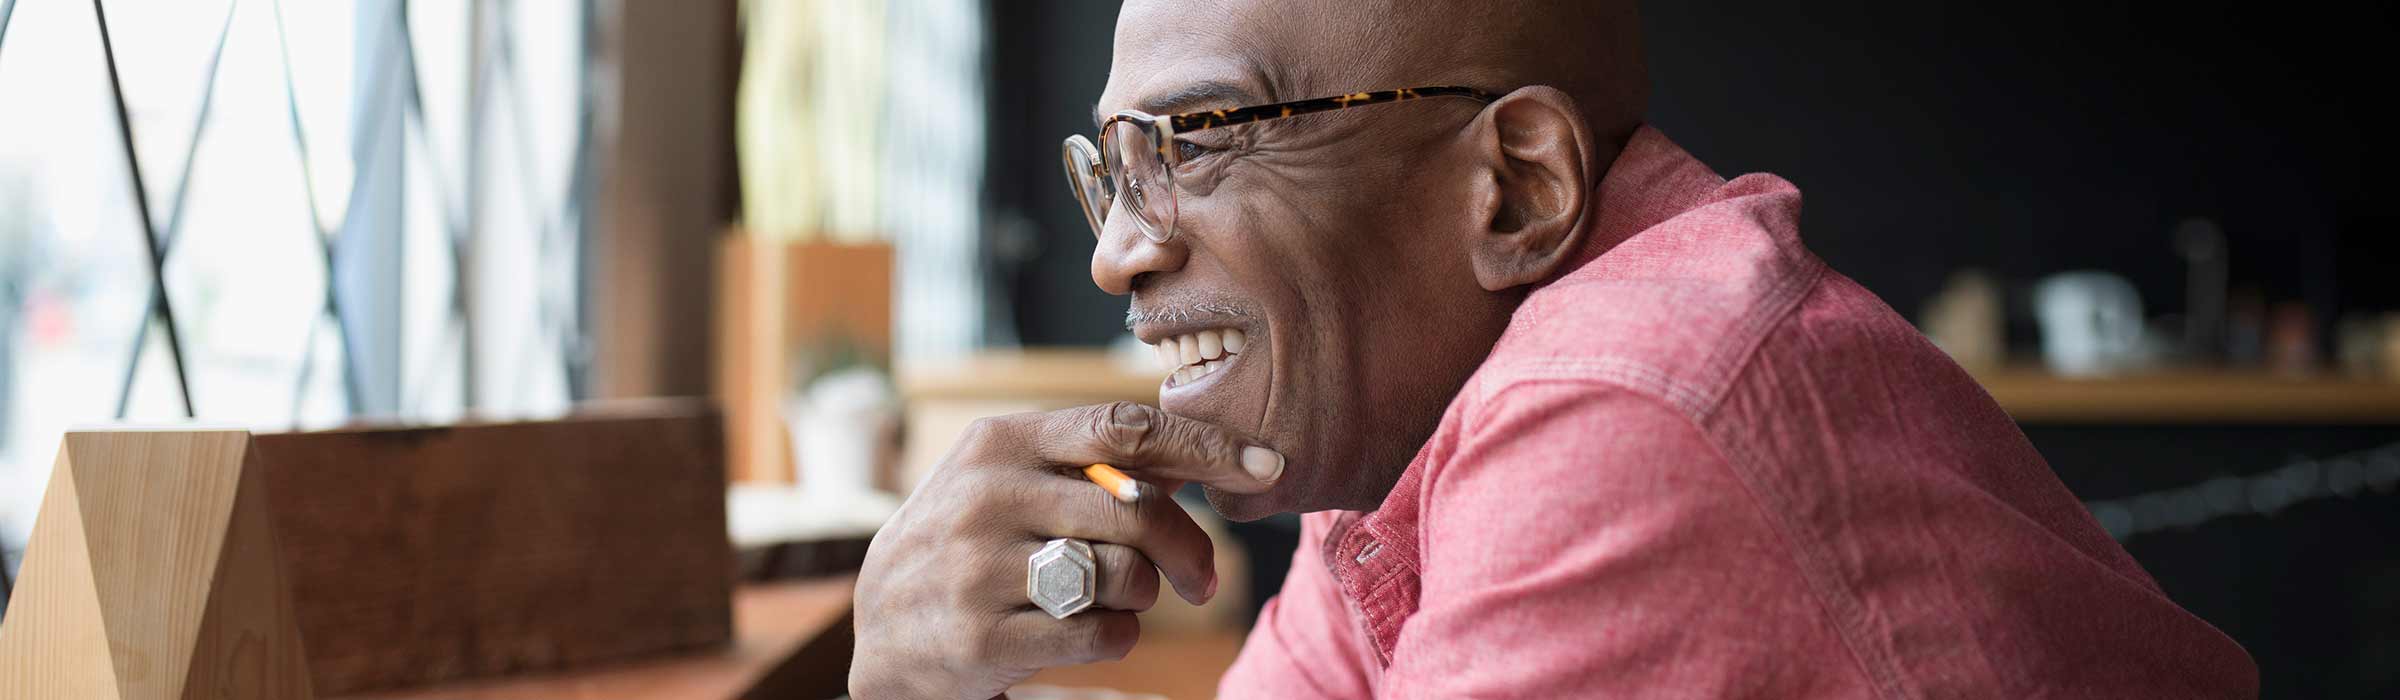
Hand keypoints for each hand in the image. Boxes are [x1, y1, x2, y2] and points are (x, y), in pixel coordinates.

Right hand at [849, 402, 1284, 699]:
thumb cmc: (970, 541)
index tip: (1269, 464)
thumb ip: (1088, 463)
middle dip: (1189, 548)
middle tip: (1202, 578)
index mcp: (1000, 443)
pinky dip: (1117, 637)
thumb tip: (1199, 453)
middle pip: (1137, 511)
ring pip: (1124, 576)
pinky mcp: (983, 638)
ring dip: (1143, 595)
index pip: (1125, 428)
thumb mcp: (1008, 480)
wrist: (882, 626)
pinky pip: (1101, 635)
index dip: (1207, 445)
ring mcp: (979, 569)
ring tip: (1117, 599)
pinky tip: (1086, 631)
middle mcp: (985, 496)